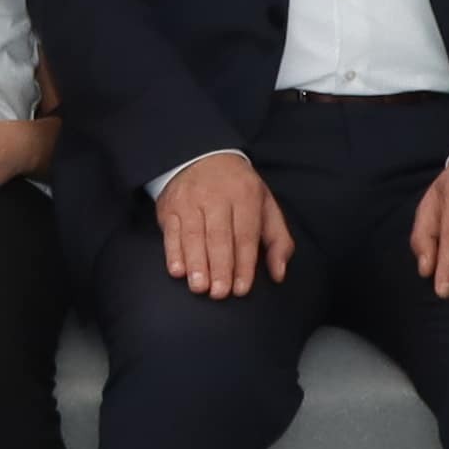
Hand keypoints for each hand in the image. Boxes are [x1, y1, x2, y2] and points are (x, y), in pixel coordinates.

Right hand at [154, 149, 296, 299]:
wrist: (202, 156)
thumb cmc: (239, 190)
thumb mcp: (265, 205)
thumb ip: (277, 240)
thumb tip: (279, 273)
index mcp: (245, 195)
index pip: (245, 234)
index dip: (243, 263)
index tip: (242, 288)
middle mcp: (216, 196)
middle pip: (218, 236)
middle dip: (219, 266)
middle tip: (219, 293)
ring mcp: (190, 200)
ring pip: (193, 235)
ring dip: (196, 263)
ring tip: (199, 287)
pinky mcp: (169, 207)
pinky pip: (171, 232)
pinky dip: (173, 252)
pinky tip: (178, 271)